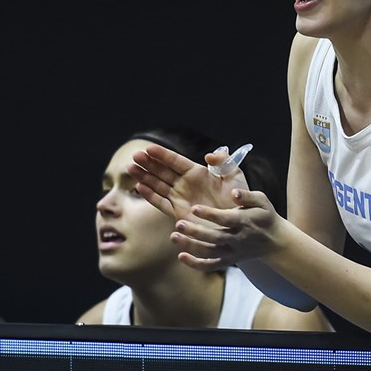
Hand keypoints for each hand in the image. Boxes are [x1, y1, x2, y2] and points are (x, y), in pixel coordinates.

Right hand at [128, 144, 248, 222]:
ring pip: (158, 185)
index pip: (175, 161)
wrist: (239, 222)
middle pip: (163, 171)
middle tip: (135, 156)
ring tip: (131, 168)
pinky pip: (161, 203)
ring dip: (144, 177)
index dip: (162, 155)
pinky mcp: (178, 213)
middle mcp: (186, 184)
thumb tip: (210, 155)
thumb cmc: (239, 198)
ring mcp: (181, 198)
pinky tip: (140, 187)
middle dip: (148, 164)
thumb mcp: (234, 176)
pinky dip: (151, 196)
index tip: (149, 148)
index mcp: (198, 172)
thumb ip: (223, 162)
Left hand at [170, 187, 283, 270]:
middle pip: (214, 237)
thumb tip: (234, 193)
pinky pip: (211, 265)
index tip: (194, 208)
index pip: (226, 219)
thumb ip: (247, 195)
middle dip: (196, 232)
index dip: (210, 215)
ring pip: (210, 252)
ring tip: (173, 237)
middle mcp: (238, 238)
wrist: (274, 241)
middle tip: (179, 224)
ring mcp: (232, 251)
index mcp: (245, 221)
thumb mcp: (262, 201)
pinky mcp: (229, 260)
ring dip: (191, 246)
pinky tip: (181, 256)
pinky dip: (196, 264)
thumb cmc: (264, 215)